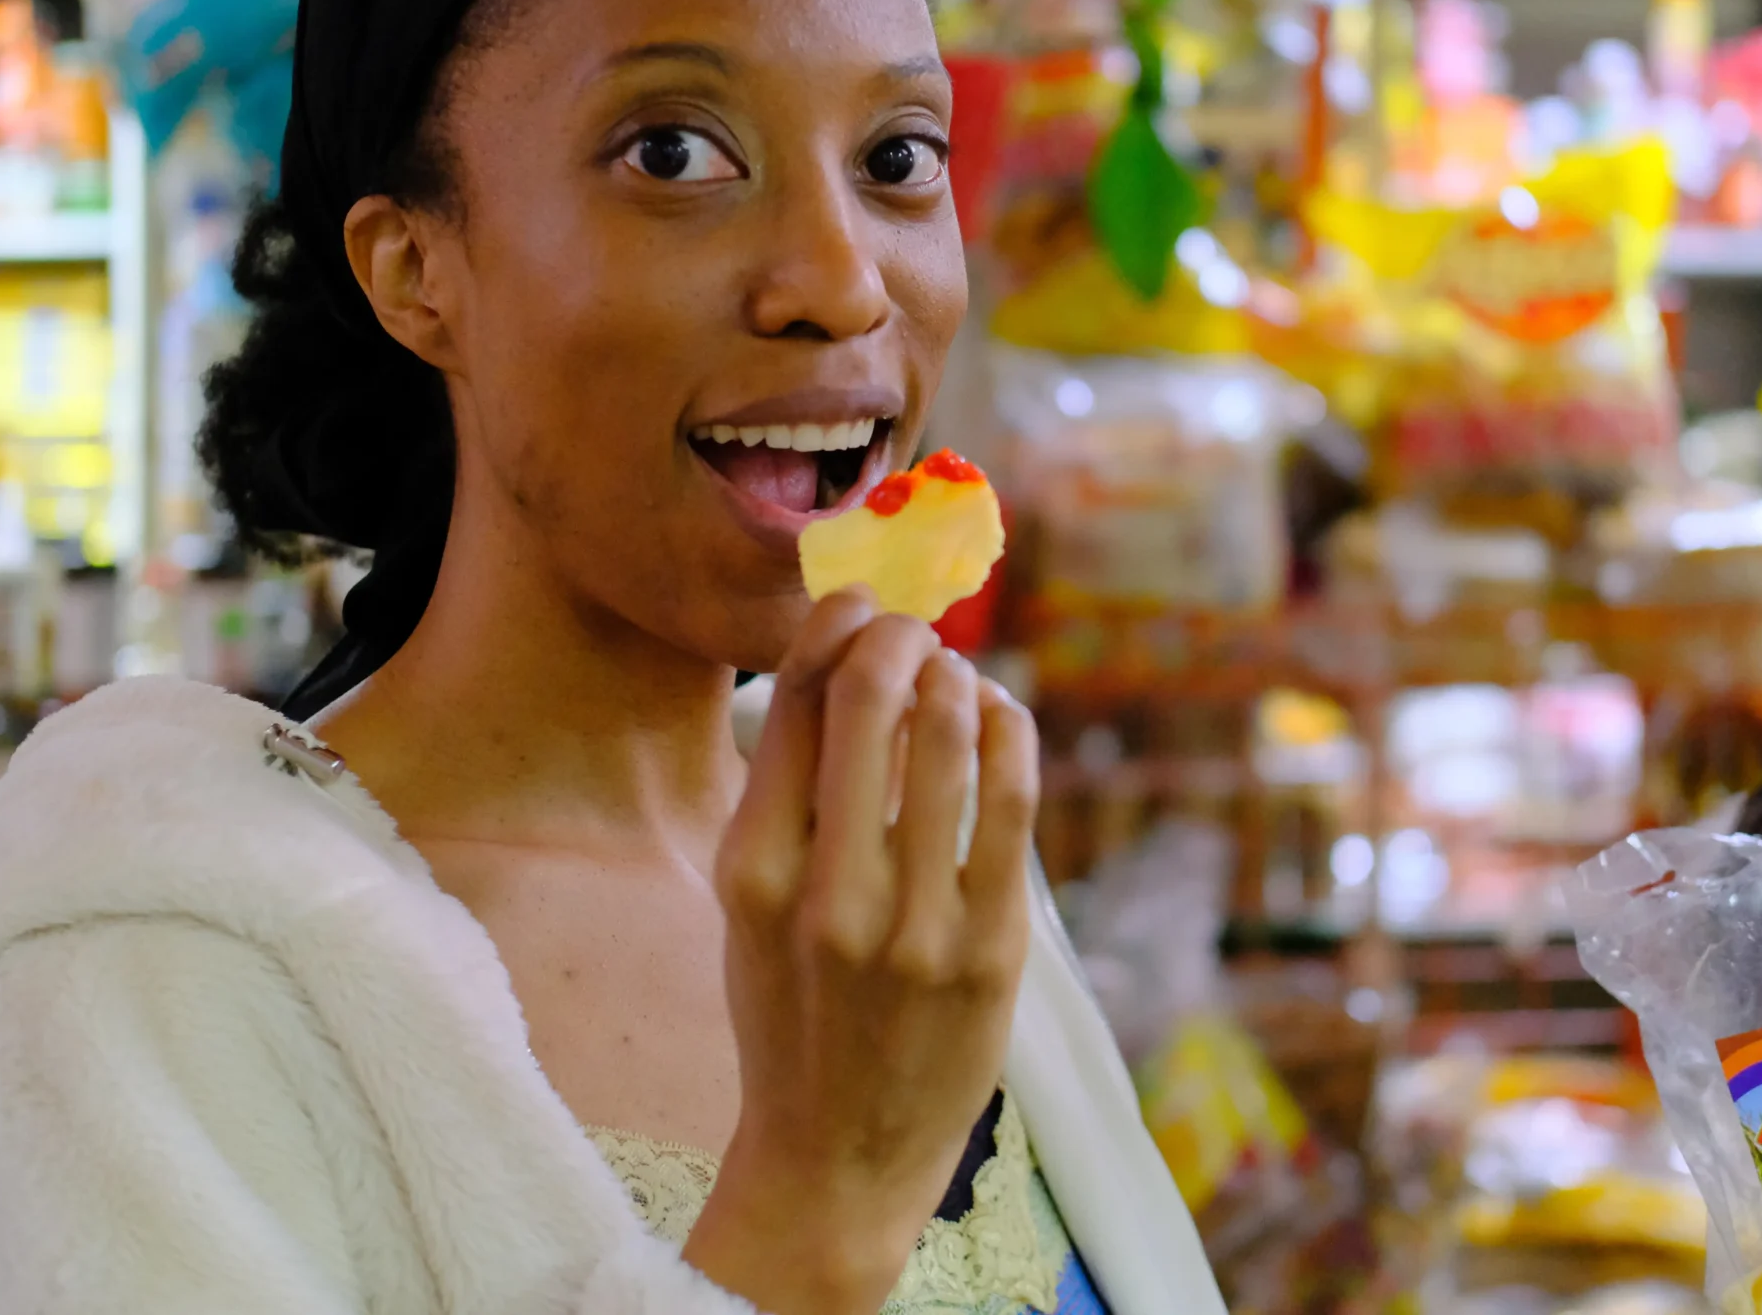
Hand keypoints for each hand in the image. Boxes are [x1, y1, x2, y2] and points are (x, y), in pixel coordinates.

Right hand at [682, 588, 1038, 1314]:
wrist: (837, 1154)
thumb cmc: (792, 1009)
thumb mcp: (749, 902)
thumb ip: (785, 791)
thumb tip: (842, 658)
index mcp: (753, 871)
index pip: (797, 702)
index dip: (835, 627)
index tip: (858, 607)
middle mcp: (829, 893)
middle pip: (870, 697)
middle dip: (899, 635)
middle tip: (913, 629)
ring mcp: (916, 926)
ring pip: (949, 736)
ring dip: (957, 676)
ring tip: (954, 673)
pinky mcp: (990, 951)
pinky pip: (1012, 802)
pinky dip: (1010, 731)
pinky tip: (1001, 715)